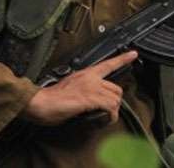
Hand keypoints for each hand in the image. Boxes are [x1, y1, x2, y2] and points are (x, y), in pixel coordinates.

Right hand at [20, 51, 137, 125]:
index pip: (107, 64)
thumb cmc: (50, 99)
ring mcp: (91, 88)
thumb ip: (81, 89)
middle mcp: (90, 78)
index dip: (122, 59)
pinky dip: (111, 115)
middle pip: (116, 88)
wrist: (39, 102)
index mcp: (84, 74)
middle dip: (115, 101)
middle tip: (108, 110)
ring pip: (115, 99)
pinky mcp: (89, 99)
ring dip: (113, 111)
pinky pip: (110, 107)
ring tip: (105, 117)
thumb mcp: (69, 88)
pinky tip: (104, 119)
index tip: (133, 54)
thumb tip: (88, 100)